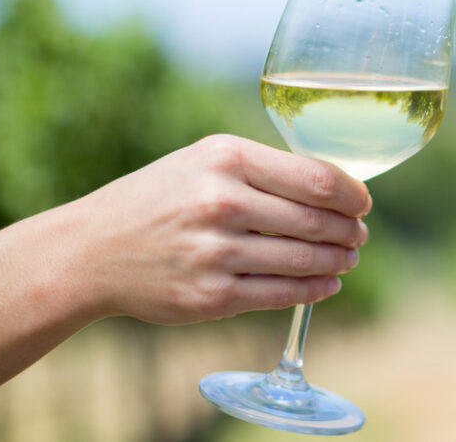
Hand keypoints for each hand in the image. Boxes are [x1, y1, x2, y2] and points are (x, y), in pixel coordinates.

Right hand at [55, 134, 371, 324]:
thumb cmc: (160, 198)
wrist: (92, 250)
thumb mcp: (204, 160)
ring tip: (348, 257)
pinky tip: (328, 282)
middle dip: (349, 230)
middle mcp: (222, 202)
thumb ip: (264, 168)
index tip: (363, 202)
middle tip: (360, 234)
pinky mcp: (211, 296)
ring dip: (338, 260)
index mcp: (226, 159)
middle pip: (316, 221)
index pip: (316, 180)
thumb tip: (335, 188)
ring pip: (303, 260)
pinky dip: (314, 290)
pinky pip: (281, 294)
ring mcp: (216, 252)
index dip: (352, 195)